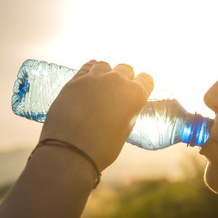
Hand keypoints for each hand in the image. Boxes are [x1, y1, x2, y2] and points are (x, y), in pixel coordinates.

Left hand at [39, 60, 153, 170]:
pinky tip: (89, 78)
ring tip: (101, 87)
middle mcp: (117, 81)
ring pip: (105, 65)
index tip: (139, 88)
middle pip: (126, 68)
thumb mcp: (125, 129)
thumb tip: (121, 105)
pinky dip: (90, 71)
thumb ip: (127, 111)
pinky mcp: (75, 81)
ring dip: (106, 74)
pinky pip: (86, 68)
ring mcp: (95, 78)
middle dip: (125, 78)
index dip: (143, 85)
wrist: (70, 151)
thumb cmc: (101, 148)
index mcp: (135, 95)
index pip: (146, 79)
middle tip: (118, 91)